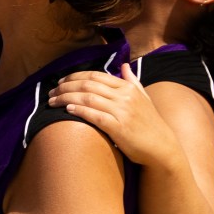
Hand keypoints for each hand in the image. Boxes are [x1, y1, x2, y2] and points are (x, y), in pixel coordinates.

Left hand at [47, 63, 178, 168]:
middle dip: (65, 87)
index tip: (61, 82)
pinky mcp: (118, 127)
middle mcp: (124, 96)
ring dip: (66, 98)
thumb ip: (132, 80)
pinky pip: (94, 115)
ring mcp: (122, 111)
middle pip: (87, 85)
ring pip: (87, 98)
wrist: (162, 148)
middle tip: (51, 92)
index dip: (74, 77)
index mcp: (128, 87)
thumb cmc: (150, 123)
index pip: (95, 76)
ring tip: (52, 102)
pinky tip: (67, 110)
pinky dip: (78, 110)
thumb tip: (124, 65)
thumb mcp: (144, 98)